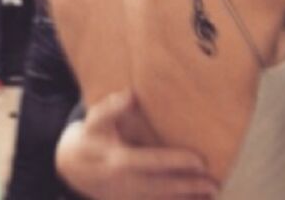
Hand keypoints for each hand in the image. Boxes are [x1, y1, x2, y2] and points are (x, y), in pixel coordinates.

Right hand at [56, 90, 218, 199]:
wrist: (70, 166)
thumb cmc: (90, 136)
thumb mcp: (95, 120)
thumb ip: (112, 108)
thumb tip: (130, 95)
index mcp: (117, 161)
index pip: (151, 163)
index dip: (175, 162)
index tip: (199, 160)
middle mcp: (123, 184)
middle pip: (160, 187)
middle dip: (187, 186)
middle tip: (213, 183)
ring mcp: (126, 197)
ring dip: (186, 198)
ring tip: (213, 193)